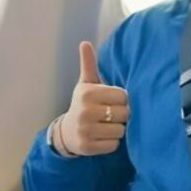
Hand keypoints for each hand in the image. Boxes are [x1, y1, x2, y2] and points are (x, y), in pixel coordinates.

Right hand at [56, 41, 128, 155]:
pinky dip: (111, 143)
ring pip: (121, 130)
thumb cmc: (83, 104)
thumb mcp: (85, 84)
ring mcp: (86, 130)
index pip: (123, 96)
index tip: (110, 101)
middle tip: (109, 115)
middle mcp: (85, 111)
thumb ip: (89, 64)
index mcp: (88, 93)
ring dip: (117, 129)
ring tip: (105, 126)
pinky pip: (114, 145)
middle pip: (124, 113)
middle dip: (120, 115)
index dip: (121, 100)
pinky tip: (101, 137)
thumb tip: (85, 42)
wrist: (66, 132)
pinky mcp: (88, 147)